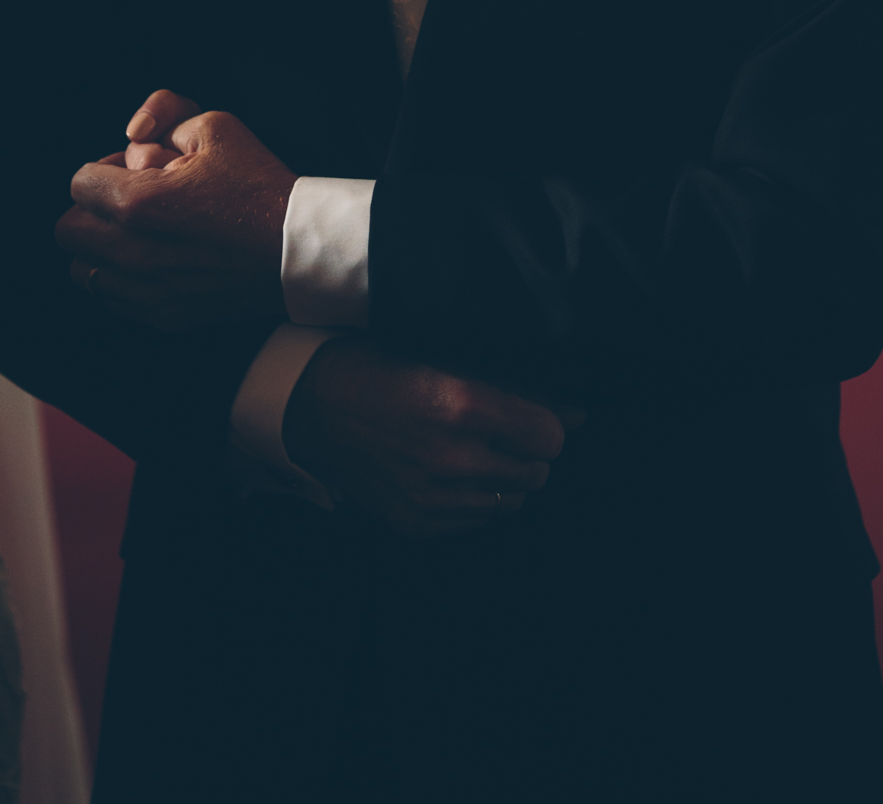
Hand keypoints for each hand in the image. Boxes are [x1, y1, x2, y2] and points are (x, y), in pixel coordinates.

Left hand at [55, 89, 295, 330]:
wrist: (298, 250)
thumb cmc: (259, 186)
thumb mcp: (215, 126)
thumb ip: (165, 117)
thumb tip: (135, 136)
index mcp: (139, 203)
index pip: (79, 183)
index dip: (104, 168)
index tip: (133, 169)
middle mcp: (133, 253)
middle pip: (69, 229)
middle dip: (93, 208)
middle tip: (131, 199)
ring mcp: (146, 290)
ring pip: (83, 269)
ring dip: (101, 246)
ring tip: (140, 232)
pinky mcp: (162, 316)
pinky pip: (112, 298)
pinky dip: (121, 278)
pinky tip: (157, 260)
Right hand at [283, 335, 567, 536]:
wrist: (307, 405)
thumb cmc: (375, 367)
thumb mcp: (442, 360)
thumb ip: (511, 389)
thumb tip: (575, 413)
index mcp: (459, 405)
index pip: (547, 436)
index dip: (547, 424)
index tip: (535, 415)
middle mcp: (449, 457)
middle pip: (536, 472)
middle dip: (528, 451)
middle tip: (505, 431)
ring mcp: (430, 497)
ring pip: (510, 500)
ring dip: (504, 476)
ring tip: (476, 449)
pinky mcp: (414, 521)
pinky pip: (476, 521)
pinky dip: (475, 498)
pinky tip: (452, 471)